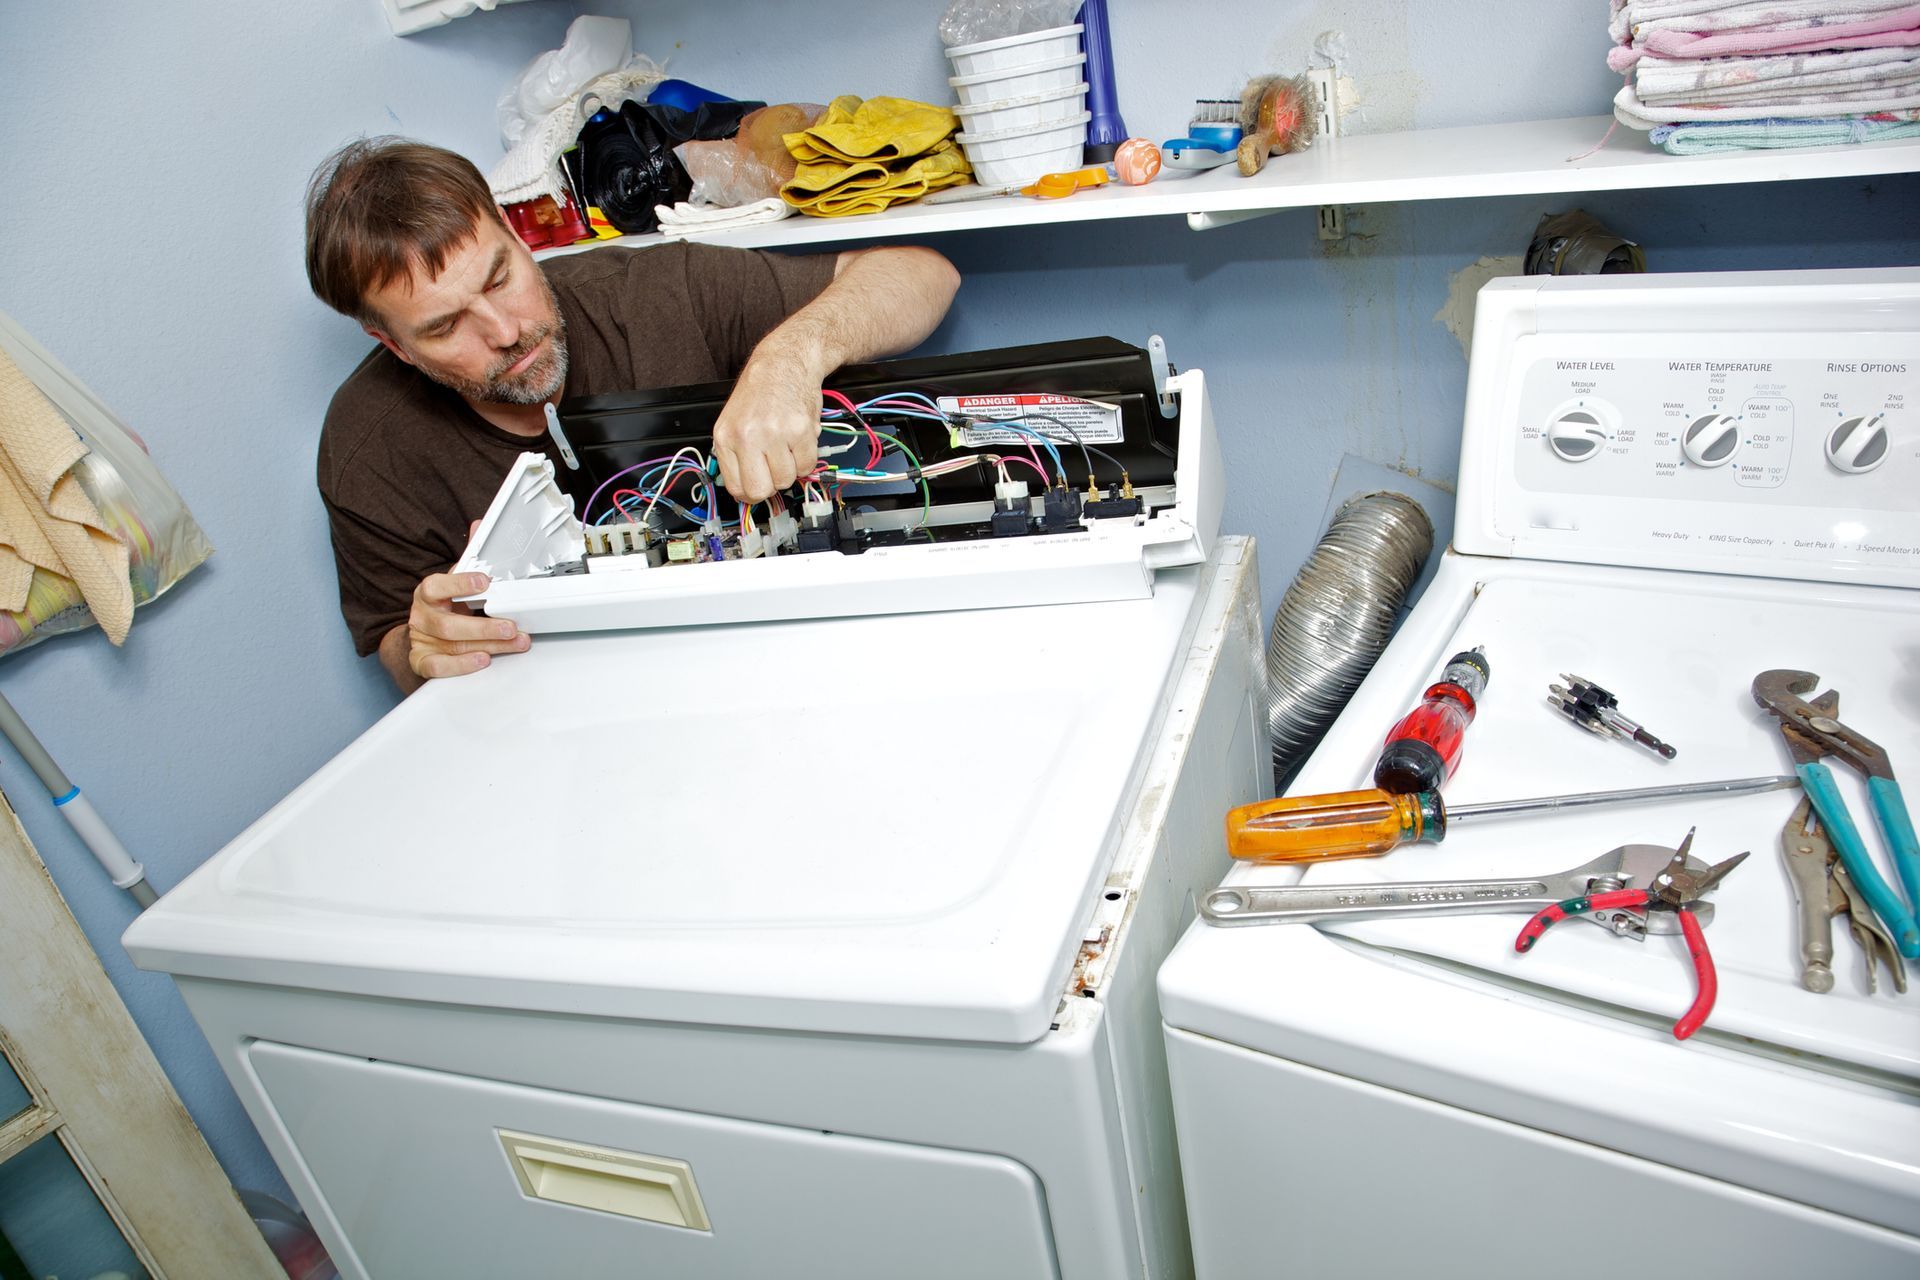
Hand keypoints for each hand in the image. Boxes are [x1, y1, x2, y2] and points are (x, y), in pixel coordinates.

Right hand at [405, 569, 528, 679]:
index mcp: (428, 594)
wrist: (427, 632)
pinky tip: (483, 659)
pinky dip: (462, 665)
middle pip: (448, 625)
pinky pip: (438, 666)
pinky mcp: (421, 661)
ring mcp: (421, 640)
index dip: (459, 584)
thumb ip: (471, 577)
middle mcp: (422, 616)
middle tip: (509, 628)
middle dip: (484, 628)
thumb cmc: (447, 607)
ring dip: (489, 645)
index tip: (484, 583)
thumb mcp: (456, 588)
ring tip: (513, 643)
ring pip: (453, 646)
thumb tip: (491, 557)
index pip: (437, 587)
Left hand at [710, 353, 820, 502]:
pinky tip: (798, 440)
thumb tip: (744, 490)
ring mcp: (775, 434)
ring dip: (790, 469)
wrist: (785, 362)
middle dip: (770, 485)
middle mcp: (748, 436)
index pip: (736, 488)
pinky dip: (806, 458)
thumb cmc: (760, 391)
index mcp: (726, 437)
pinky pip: (807, 466)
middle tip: (773, 469)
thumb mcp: (733, 421)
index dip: (750, 492)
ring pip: (786, 480)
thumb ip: (735, 456)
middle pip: (761, 490)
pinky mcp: (801, 431)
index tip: (758, 484)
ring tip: (786, 447)